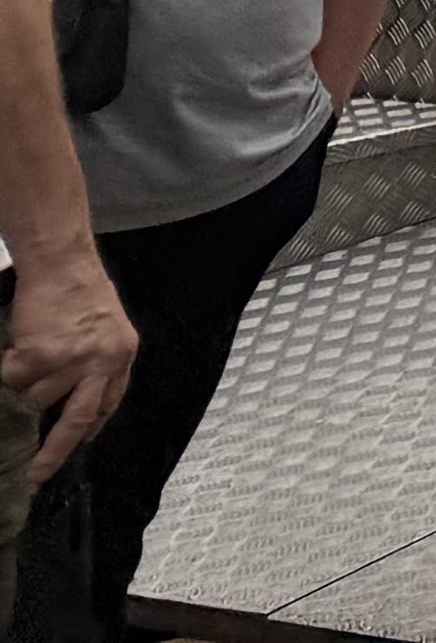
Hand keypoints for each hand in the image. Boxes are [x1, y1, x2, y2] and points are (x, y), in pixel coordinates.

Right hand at [8, 251, 132, 470]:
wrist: (62, 263)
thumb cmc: (79, 291)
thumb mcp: (105, 329)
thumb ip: (96, 364)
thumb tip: (70, 406)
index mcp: (122, 356)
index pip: (107, 404)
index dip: (89, 429)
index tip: (74, 449)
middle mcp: (103, 361)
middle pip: (77, 421)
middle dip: (54, 453)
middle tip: (36, 475)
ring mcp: (73, 360)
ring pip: (36, 398)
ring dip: (24, 386)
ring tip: (28, 358)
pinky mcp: (43, 356)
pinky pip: (14, 378)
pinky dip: (8, 368)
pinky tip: (17, 346)